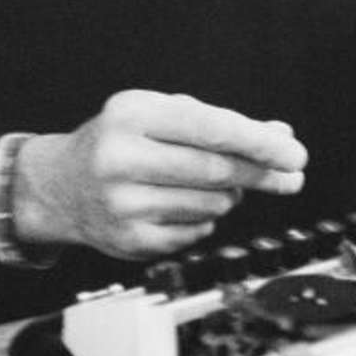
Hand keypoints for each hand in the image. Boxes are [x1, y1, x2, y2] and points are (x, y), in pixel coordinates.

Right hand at [11, 90, 306, 260]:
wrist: (61, 184)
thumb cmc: (120, 139)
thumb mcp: (160, 113)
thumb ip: (218, 122)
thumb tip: (279, 135)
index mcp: (132, 115)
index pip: (210, 128)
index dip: (258, 142)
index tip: (293, 152)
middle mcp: (122, 159)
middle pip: (215, 170)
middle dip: (260, 173)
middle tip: (291, 175)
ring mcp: (123, 204)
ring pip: (210, 205)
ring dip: (229, 195)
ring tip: (218, 183)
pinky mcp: (129, 241)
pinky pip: (194, 232)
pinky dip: (205, 219)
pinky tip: (186, 204)